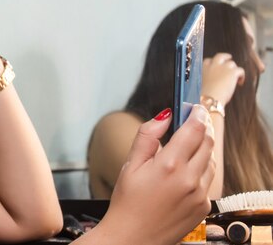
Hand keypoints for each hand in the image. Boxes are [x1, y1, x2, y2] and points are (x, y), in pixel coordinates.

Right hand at [99, 105, 213, 244]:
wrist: (133, 237)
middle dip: (201, 128)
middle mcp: (189, 180)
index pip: (194, 130)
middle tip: (192, 121)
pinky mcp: (203, 207)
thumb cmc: (127, 202)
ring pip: (211, 161)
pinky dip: (200, 170)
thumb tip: (164, 116)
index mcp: (169, 166)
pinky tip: (183, 173)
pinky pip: (208, 180)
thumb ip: (147, 136)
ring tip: (184, 150)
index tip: (194, 107)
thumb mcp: (130, 164)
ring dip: (202, 149)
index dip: (196, 114)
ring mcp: (199, 195)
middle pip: (207, 142)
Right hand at [201, 53, 244, 106]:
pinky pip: (240, 70)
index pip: (208, 60)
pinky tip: (240, 83)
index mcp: (203, 68)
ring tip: (236, 78)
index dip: (213, 63)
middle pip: (220, 56)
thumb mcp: (202, 84)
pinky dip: (242, 76)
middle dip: (226, 57)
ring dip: (234, 70)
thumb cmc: (205, 96)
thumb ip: (207, 79)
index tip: (216, 67)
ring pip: (232, 63)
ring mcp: (223, 67)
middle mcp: (213, 65)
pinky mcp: (232, 72)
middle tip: (229, 58)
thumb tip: (214, 82)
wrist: (209, 99)